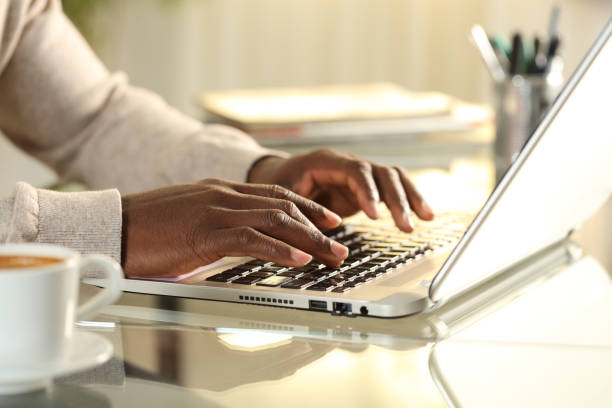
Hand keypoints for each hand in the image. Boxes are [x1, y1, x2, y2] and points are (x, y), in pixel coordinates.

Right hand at [121, 179, 347, 278]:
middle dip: (318, 225)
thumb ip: (218, 222)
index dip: (307, 206)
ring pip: (276, 219)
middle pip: (284, 206)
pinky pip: (251, 238)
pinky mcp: (204, 232)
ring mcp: (215, 210)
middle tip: (340, 244)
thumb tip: (240, 238)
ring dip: (309, 239)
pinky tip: (297, 260)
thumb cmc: (147, 228)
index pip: (275, 194)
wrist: (111, 225)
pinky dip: (279, 249)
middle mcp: (224, 194)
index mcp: (221, 190)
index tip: (329, 221)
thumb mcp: (190, 218)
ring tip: (331, 255)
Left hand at [248, 149, 433, 231]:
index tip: (375, 216)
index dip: (368, 192)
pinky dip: (408, 201)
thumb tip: (317, 242)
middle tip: (406, 225)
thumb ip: (301, 216)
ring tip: (426, 218)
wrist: (277, 173)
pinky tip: (423, 215)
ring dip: (410, 197)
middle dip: (397, 199)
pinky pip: (392, 189)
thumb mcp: (283, 198)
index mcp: (325, 161)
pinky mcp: (366, 187)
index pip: (355, 171)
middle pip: (381, 173)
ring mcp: (359, 174)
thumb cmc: (279, 183)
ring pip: (393, 178)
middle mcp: (348, 163)